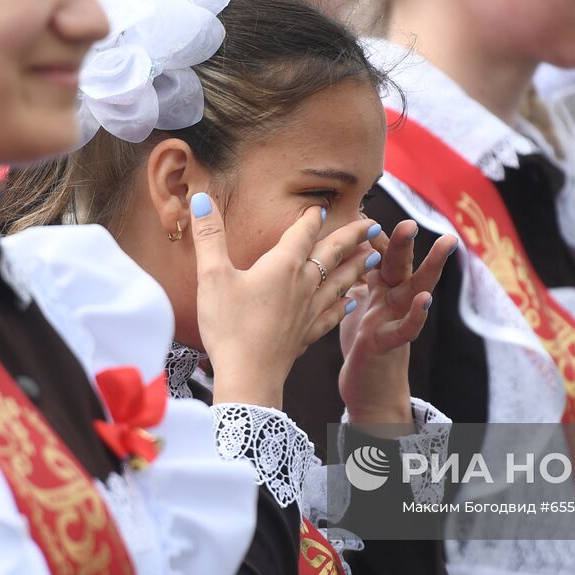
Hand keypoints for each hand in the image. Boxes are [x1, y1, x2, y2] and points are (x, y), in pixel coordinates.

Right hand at [189, 192, 377, 408]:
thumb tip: (200, 198)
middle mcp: (304, 284)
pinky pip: (332, 314)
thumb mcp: (212, 276)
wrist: (249, 376)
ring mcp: (309, 311)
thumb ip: (209, 236)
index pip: (303, 232)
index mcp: (283, 265)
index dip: (313, 217)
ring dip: (358, 266)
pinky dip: (344, 305)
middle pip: (333, 254)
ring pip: (341, 282)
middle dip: (353, 236)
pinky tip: (351, 302)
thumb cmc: (230, 326)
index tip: (324, 207)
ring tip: (374, 256)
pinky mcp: (307, 334)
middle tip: (375, 224)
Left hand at [338, 220, 455, 425]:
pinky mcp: (388, 345)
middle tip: (413, 219)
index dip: (374, 236)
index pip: (378, 255)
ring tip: (447, 245)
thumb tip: (351, 250)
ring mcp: (392, 321)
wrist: (370, 393)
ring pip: (414, 290)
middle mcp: (389, 301)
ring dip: (430, 267)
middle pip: (399, 265)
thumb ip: (359, 280)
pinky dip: (416, 315)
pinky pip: (405, 330)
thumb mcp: (358, 306)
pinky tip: (426, 301)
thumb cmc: (365, 347)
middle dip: (404, 242)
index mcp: (378, 289)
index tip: (366, 214)